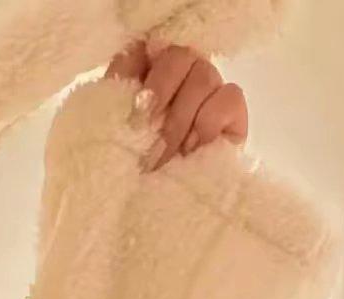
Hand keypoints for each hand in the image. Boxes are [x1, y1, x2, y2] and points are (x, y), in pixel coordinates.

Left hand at [106, 38, 248, 171]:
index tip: (132, 104)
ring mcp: (210, 90)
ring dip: (180, 119)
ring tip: (162, 155)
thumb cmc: (128, 168)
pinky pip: (230, 97)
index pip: (150, 45)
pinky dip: (208, 122)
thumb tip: (123, 75)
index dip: (140, 67)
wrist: (150, 208)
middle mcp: (182, 73)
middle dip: (159, 95)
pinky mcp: (233, 113)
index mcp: (149, 72)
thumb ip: (114, 102)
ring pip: (204, 77)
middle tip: (143, 131)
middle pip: (180, 56)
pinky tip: (191, 148)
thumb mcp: (110, 136)